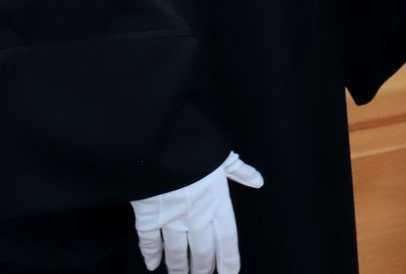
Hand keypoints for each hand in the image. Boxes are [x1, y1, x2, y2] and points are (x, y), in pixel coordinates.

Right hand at [132, 152, 263, 273]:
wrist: (158, 144)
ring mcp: (171, 219)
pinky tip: (152, 264)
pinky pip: (149, 240)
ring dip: (178, 267)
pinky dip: (150, 253)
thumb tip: (258, 180)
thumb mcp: (221, 155)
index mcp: (217, 201)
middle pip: (202, 251)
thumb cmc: (193, 147)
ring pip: (176, 251)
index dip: (229, 260)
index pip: (227, 239)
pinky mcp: (147, 216)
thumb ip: (239, 170)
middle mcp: (196, 216)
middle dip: (203, 268)